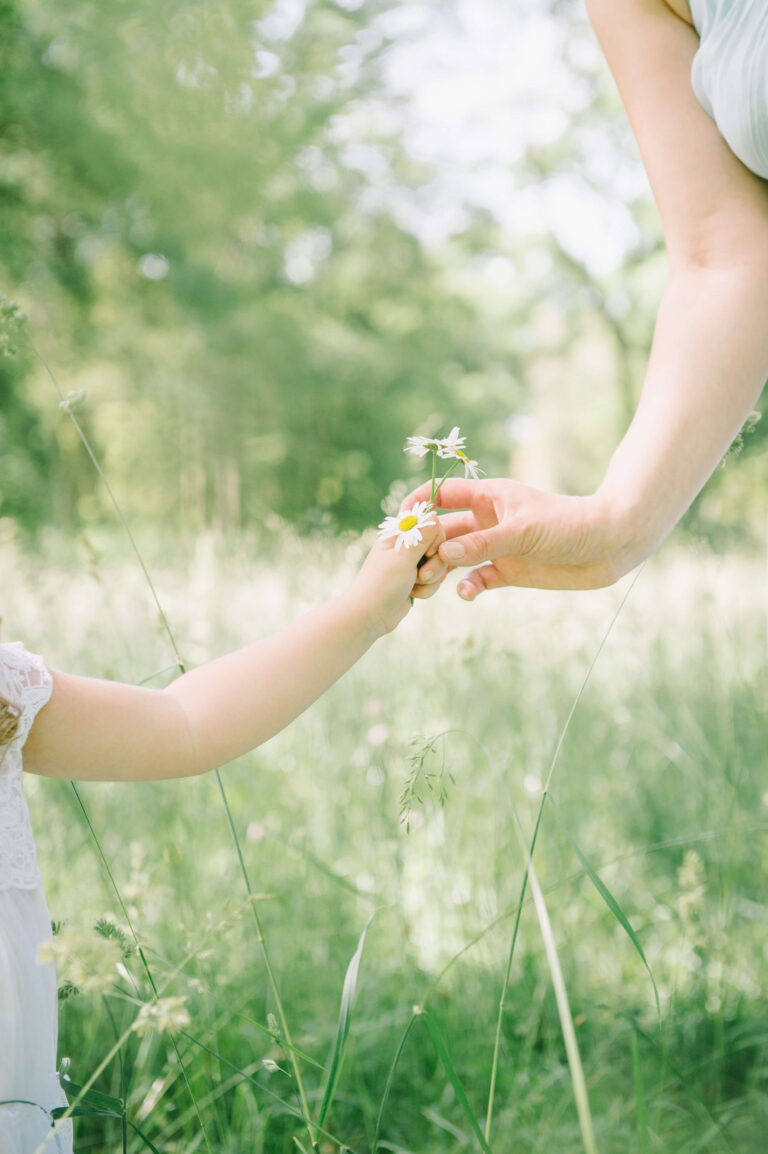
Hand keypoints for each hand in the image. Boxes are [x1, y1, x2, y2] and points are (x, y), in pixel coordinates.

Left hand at [349, 516, 447, 634]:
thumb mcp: (402, 558)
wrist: (370, 616)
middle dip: (436, 562)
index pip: (429, 522)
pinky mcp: (418, 579)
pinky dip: (428, 589)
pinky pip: (436, 578)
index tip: (429, 551)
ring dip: (432, 578)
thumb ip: (420, 537)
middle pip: (440, 544)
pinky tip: (414, 594)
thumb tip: (433, 514)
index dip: (436, 537)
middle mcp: (407, 545)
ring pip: (440, 563)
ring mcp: (413, 563)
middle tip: (420, 574)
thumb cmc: (381, 584)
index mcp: (399, 534)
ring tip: (414, 586)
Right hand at [406, 478, 643, 595]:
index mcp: (487, 496)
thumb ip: (482, 544)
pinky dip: (468, 587)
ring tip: (431, 584)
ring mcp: (496, 546)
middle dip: (426, 547)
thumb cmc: (568, 524)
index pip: (441, 495)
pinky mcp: (508, 571)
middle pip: (443, 531)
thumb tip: (443, 555)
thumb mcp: (522, 532)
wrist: (608, 546)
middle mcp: (486, 520)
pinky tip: (467, 594)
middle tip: (414, 567)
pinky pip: (477, 579)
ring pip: (455, 558)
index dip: (417, 506)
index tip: (399, 525)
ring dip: (442, 570)